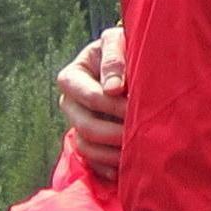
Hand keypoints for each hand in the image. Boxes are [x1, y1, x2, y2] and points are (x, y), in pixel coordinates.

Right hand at [56, 24, 128, 173]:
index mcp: (71, 77)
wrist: (131, 62)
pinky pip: (92, 162)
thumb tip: (113, 89)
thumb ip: (114, 58)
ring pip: (86, 147)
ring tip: (137, 152)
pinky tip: (126, 169)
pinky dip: (108, 168)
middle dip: (114, 133)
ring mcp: (76, 124)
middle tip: (141, 134)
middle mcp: (69, 103)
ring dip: (112, 153)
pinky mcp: (88, 142)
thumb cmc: (124, 47)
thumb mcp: (118, 41)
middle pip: (85, 126)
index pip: (88, 96)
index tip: (136, 107)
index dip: (112, 105)